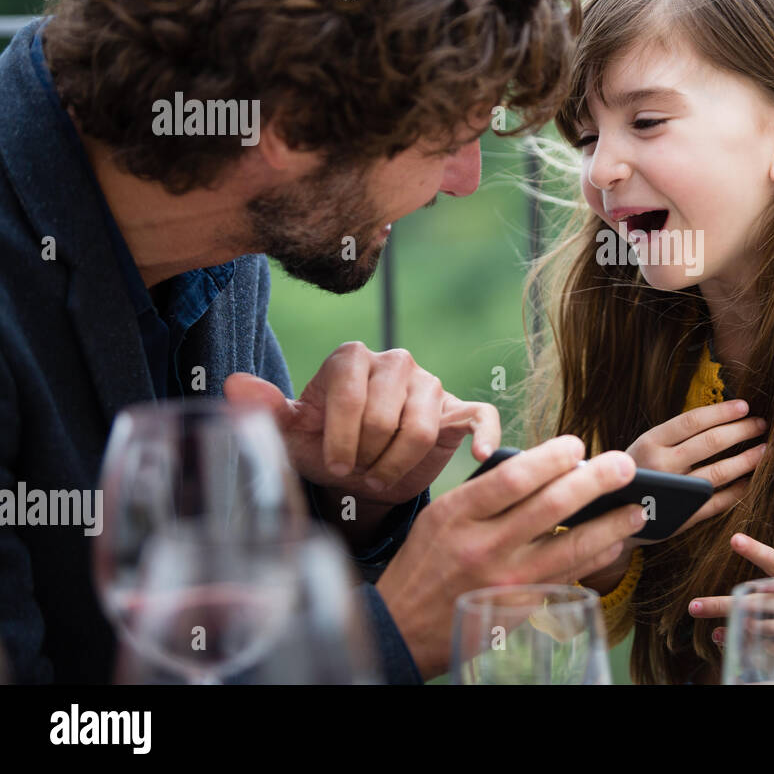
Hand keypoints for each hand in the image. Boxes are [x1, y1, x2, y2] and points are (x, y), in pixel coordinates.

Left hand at [224, 342, 499, 505]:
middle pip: (385, 414)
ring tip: (380, 476)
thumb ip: (268, 409)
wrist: (362, 472)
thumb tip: (231, 384)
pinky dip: (481, 435)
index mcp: (351, 358)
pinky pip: (478, 415)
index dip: (340, 438)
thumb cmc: (324, 448)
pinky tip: (479, 455)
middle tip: (357, 471)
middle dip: (367, 454)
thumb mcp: (293, 433)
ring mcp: (429, 383)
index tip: (332, 465)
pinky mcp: (457, 408)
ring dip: (397, 463)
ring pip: (421, 425)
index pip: (349, 395)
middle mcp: (394, 362)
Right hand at [374, 436, 647, 677]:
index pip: (513, 478)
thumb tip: (549, 469)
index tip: (578, 445)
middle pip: (550, 507)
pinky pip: (568, 578)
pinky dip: (596, 558)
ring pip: (570, 548)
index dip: (552, 458)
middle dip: (596, 482)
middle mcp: (482, 547)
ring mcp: (504, 583)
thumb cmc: (427, 560)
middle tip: (625, 466)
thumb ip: (488, 492)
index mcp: (457, 513)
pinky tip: (613, 543)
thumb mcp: (442, 515)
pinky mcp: (520, 609)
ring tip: (636, 510)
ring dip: (611, 525)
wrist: (402, 627)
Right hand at [625, 400, 766, 540]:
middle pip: (711, 442)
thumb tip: (719, 416)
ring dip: (747, 459)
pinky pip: (718, 501)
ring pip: (719, 472)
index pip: (693, 421)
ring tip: (764, 450)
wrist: (611, 518)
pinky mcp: (684, 517)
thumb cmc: (637, 473)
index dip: (722, 412)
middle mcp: (661, 465)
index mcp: (650, 442)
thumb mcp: (644, 447)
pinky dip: (738, 490)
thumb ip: (674, 435)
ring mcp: (674, 492)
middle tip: (762, 424)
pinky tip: (750, 480)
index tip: (745, 406)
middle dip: (742, 430)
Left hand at [686, 533, 773, 644]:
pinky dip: (758, 650)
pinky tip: (740, 646)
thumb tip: (763, 577)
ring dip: (736, 632)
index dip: (756, 550)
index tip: (735, 539)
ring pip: (763, 631)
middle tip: (695, 606)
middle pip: (758, 604)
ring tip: (714, 632)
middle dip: (723, 607)